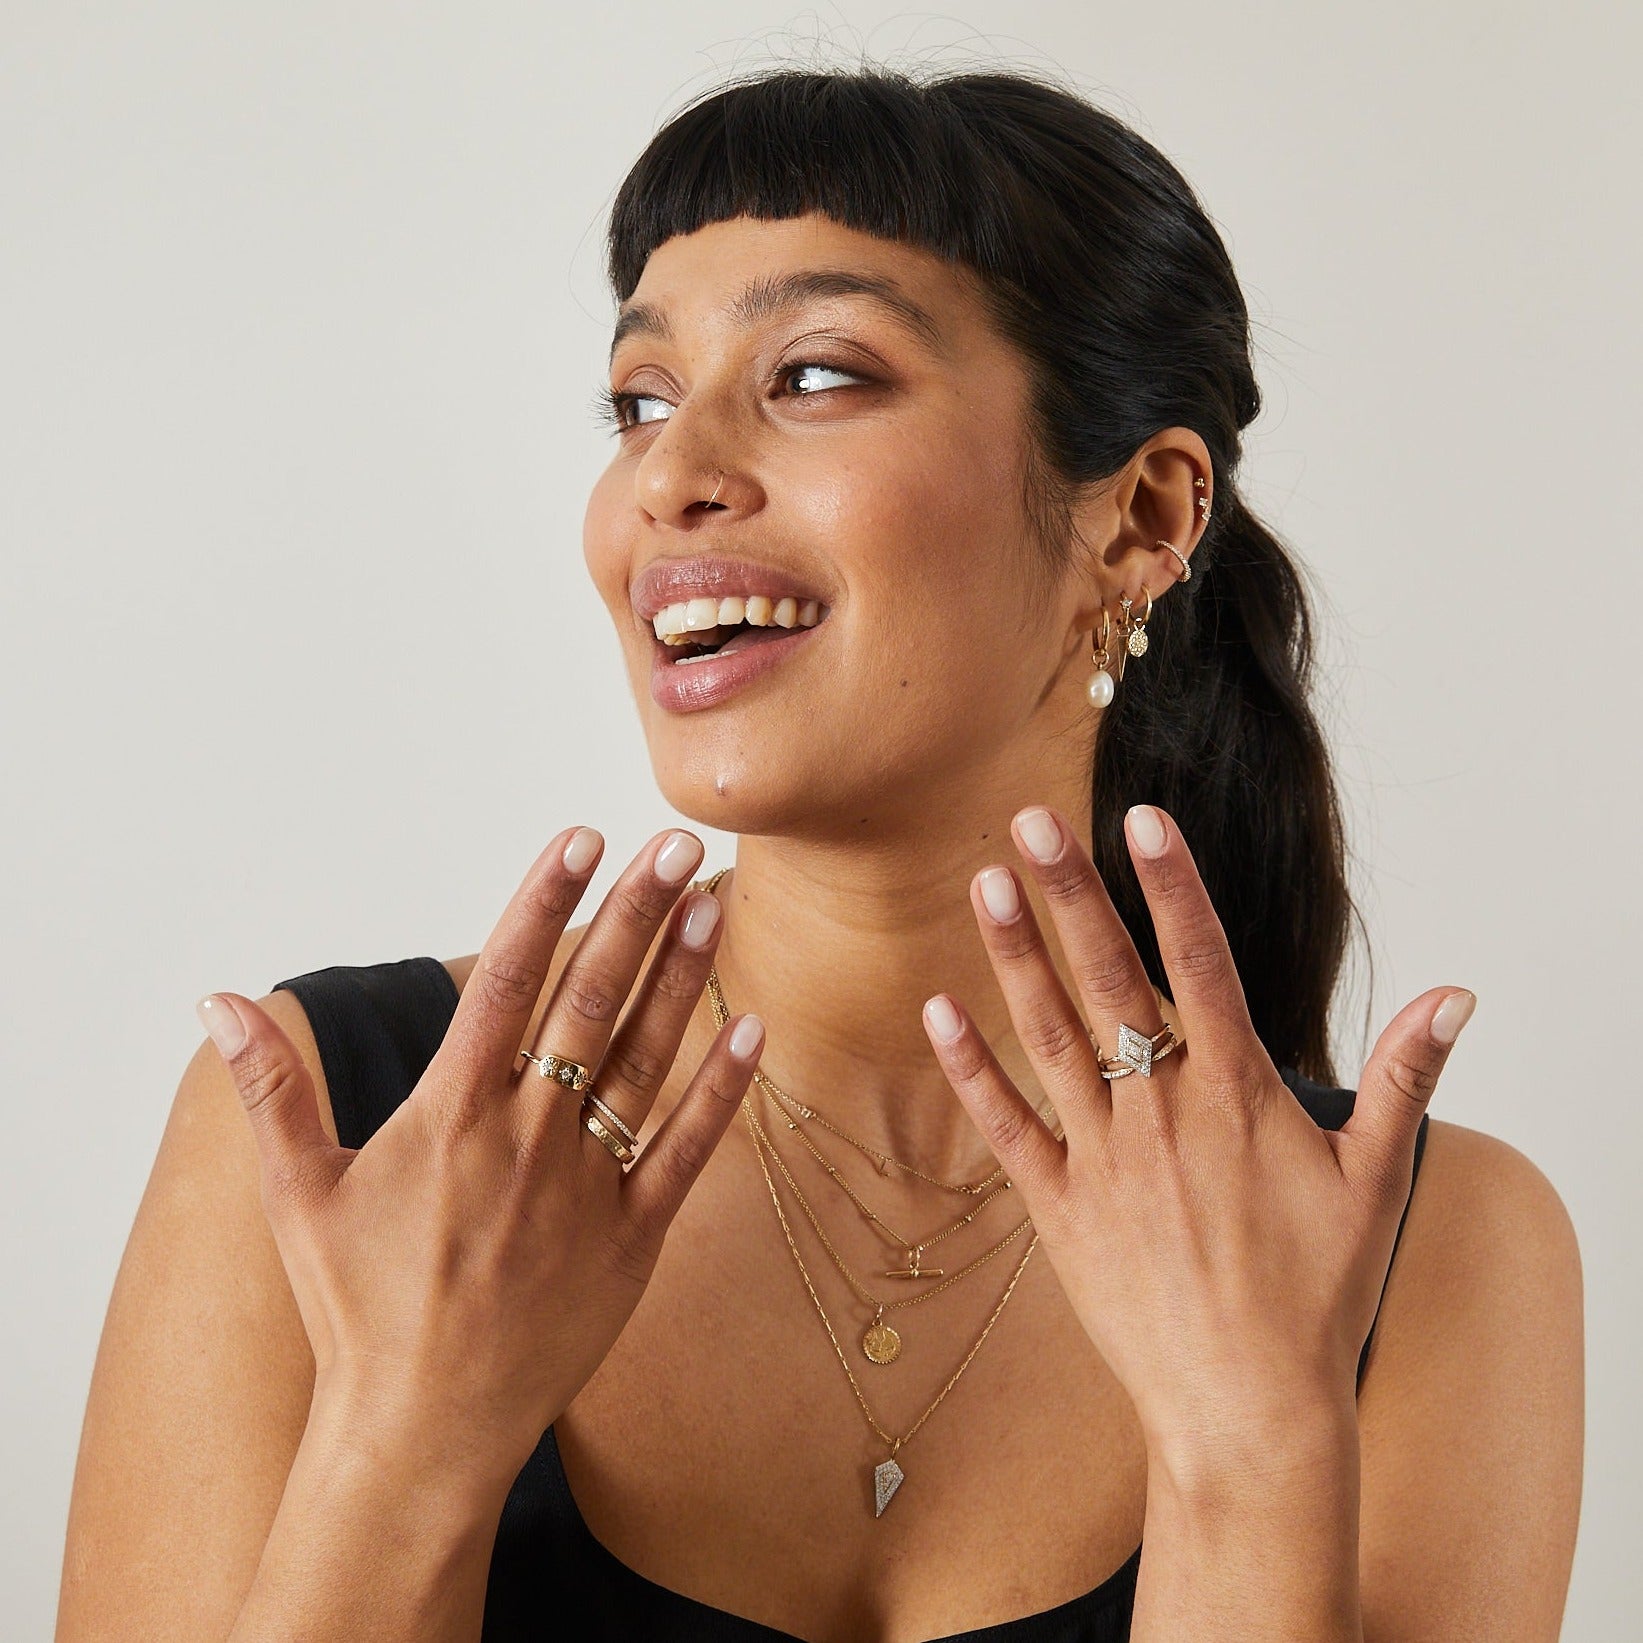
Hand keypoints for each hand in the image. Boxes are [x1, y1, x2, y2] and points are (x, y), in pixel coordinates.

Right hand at [196, 826, 761, 1495]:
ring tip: (711, 902)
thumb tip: (220, 1000)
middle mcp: (526, 1137)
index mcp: (451, 1115)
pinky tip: (753, 1029)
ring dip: (681, 977)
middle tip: (675, 841)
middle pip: (589, 1003)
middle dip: (633, 914)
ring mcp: (585, 1187)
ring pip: (643, 1061)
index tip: (581, 837)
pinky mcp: (631, 1239)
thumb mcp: (298, 1194)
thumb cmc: (354, 1309)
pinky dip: (722, 1090)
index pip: (507, 981)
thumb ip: (272, 1089)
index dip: (546, 901)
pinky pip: (686, 1151)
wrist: (419, 1432)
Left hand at [920, 802, 1473, 1469]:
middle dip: (1069, 894)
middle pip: (1109, 980)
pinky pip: (1005, 1124)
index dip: (1171, 885)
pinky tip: (937, 1011)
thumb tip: (1455, 995)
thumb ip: (1404, 1078)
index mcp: (1237, 1095)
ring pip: (1049, 1036)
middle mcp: (1162, 1112)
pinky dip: (969, 1068)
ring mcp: (1102, 1157)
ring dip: (1013, 957)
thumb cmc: (1317, 1297)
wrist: (1248, 1410)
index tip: (1141, 818)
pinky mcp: (1058, 1207)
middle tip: (1028, 820)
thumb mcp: (1377, 1182)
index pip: (1202, 962)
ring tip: (984, 884)